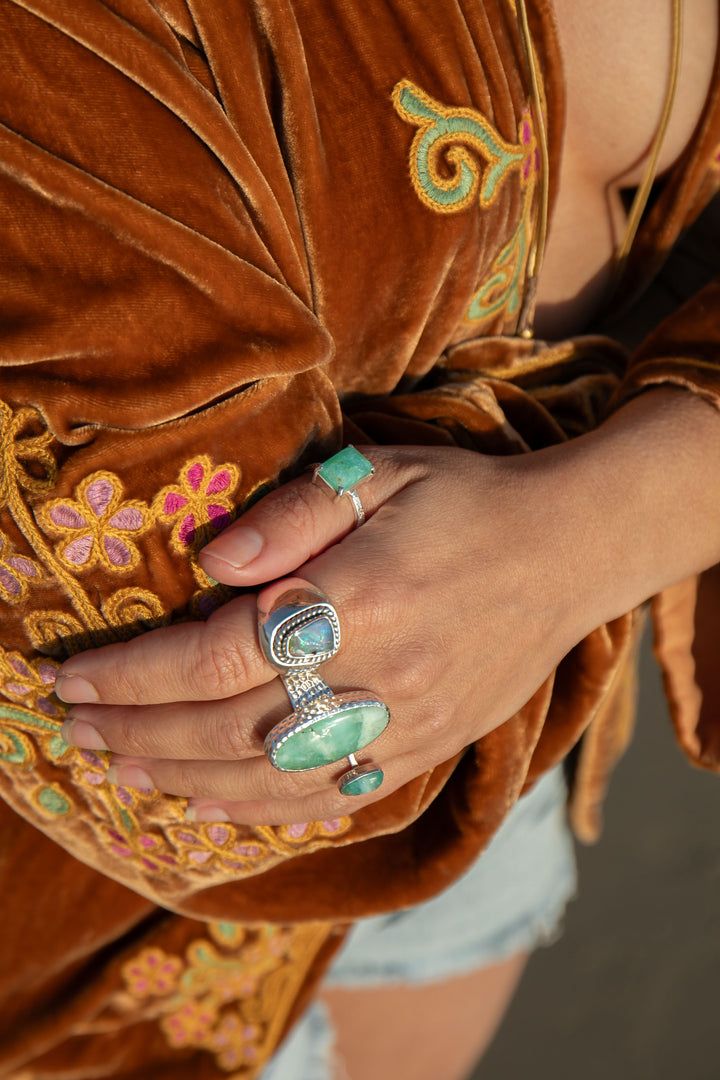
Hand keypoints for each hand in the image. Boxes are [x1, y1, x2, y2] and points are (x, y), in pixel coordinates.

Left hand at [55, 444, 589, 824]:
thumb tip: (210, 559)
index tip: (70, 676)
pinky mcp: (427, 749)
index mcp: (361, 599)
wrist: (568, 552)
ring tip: (118, 771)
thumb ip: (292, 516)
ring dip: (183, 780)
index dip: (133, 674)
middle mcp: (381, 676)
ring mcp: (407, 725)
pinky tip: (210, 807)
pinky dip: (259, 811)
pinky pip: (330, 797)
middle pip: (230, 728)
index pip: (216, 657)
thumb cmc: (467, 501)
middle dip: (138, 731)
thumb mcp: (380, 472)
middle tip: (73, 726)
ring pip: (272, 778)